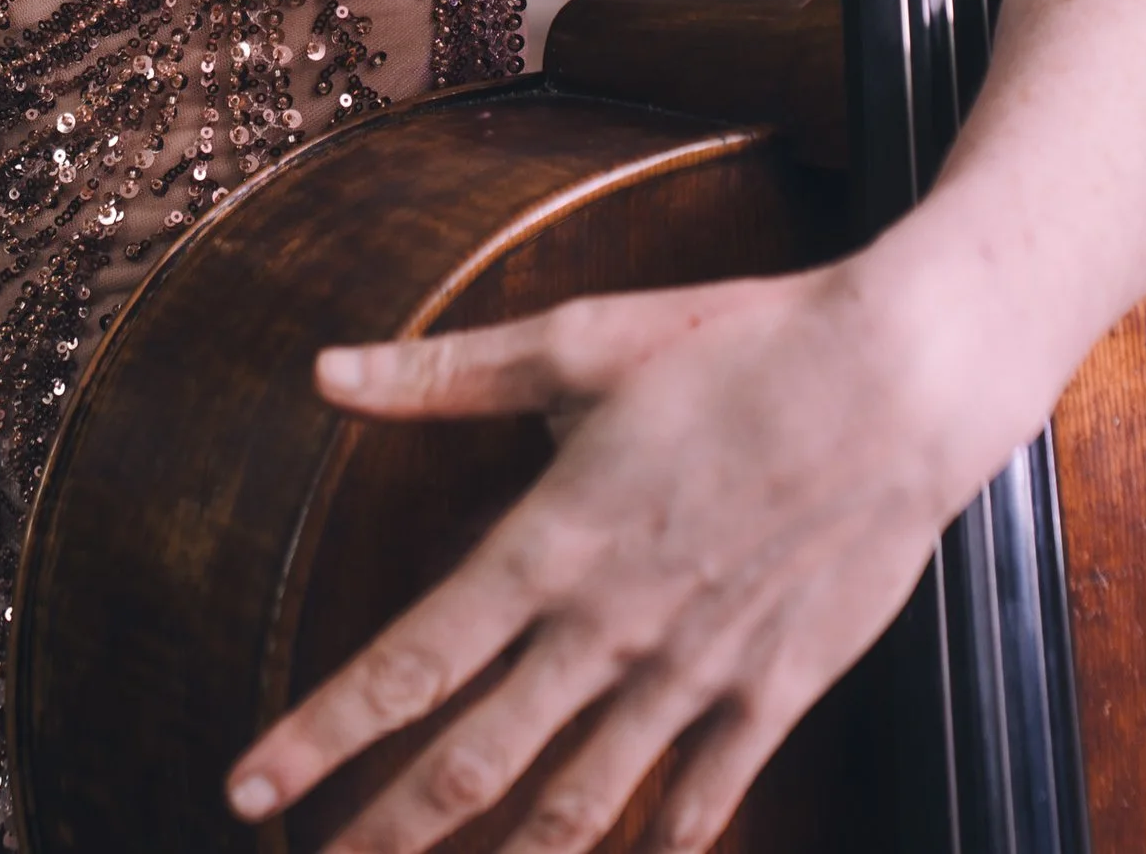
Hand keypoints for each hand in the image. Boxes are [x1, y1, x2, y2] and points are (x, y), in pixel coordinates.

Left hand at [223, 258, 991, 853]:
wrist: (898, 382)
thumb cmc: (735, 344)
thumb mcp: (579, 342)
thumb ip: (445, 375)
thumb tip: (324, 372)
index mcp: (550, 543)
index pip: (409, 663)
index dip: (320, 734)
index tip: (247, 786)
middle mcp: (610, 629)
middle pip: (476, 763)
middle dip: (388, 833)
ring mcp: (694, 675)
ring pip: (579, 804)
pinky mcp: (774, 691)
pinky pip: (701, 798)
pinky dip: (655, 842)